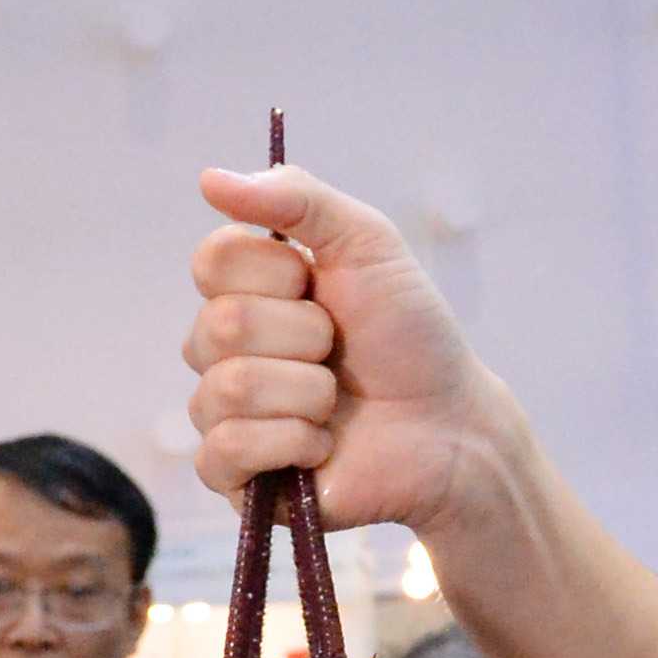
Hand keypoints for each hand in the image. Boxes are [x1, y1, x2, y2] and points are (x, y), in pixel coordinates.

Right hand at [184, 162, 510, 531]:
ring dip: (307, 393)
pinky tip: (321, 446)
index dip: (277, 273)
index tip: (320, 286)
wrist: (449, 424)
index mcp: (246, 290)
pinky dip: (290, 443)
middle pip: (221, 325)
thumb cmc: (409, 334)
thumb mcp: (367, 242)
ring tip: (337, 402)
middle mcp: (223, 350)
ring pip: (228, 390)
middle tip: (340, 350)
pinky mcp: (234, 478)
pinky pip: (225, 452)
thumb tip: (208, 178)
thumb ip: (297, 198)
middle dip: (305, 337)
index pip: (211, 261)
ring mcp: (224, 414)